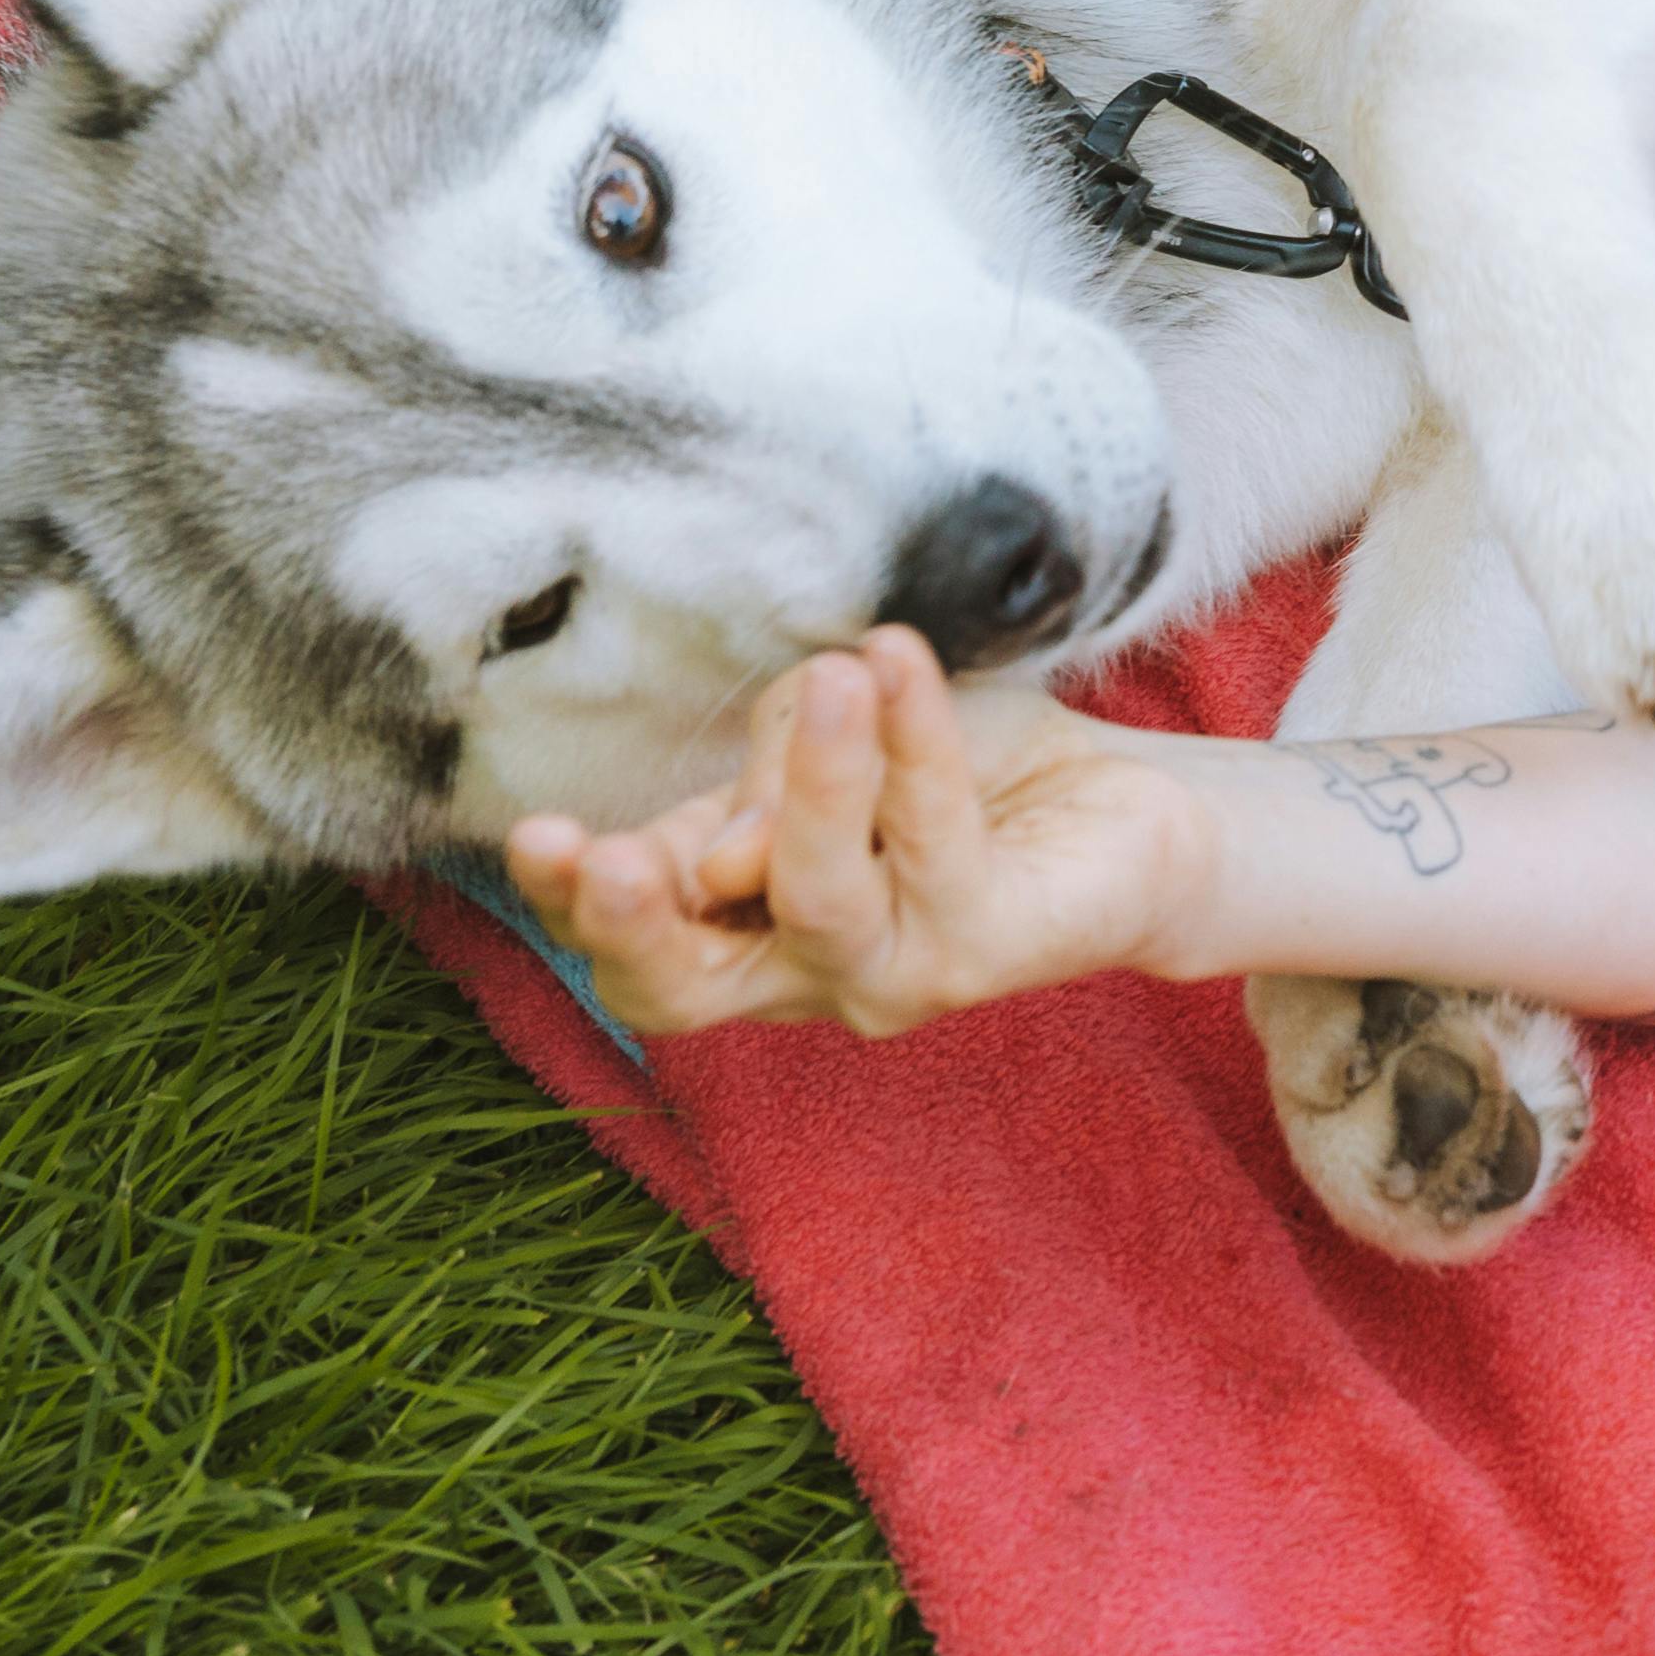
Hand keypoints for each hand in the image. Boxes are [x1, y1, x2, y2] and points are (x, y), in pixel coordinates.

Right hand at [505, 633, 1212, 1037]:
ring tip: (837, 679)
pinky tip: (898, 664)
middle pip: (681, 991)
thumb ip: (766, 772)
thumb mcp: (833, 732)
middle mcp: (801, 971)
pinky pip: (934, 841)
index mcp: (737, 921)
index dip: (569, 901)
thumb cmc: (962, 768)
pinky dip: (916, 742)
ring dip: (818, 785)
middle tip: (614, 856)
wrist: (1121, 798)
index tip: (533, 835)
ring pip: (819, 901)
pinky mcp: (985, 953)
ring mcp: (891, 976)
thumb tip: (722, 852)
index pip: (628, 938)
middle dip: (635, 926)